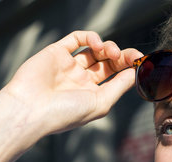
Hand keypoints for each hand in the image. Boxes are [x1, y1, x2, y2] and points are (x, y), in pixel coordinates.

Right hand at [1, 31, 142, 137]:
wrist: (30, 110)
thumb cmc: (64, 113)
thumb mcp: (100, 103)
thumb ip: (119, 86)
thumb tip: (137, 73)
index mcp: (93, 95)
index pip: (117, 76)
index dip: (129, 68)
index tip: (141, 63)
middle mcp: (81, 80)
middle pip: (108, 62)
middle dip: (122, 56)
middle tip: (131, 56)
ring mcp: (69, 66)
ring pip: (94, 50)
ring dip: (108, 47)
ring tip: (111, 52)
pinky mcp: (56, 53)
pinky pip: (76, 39)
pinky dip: (91, 37)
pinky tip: (98, 44)